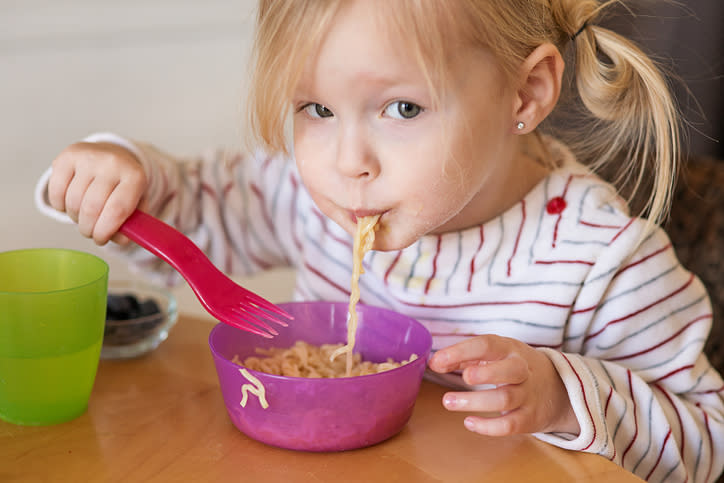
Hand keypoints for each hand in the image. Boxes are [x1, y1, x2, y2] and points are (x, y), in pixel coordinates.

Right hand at [48, 141, 146, 244]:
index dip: (105, 231)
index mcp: (135, 176)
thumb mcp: (136, 204)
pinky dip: (60, 206)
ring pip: (73, 202)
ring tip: (83, 217)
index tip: (101, 239)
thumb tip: (119, 239)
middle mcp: (112, 163)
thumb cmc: (123, 186)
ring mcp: (89, 157)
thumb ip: (131, 225)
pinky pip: (56, 192)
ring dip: (75, 218)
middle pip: (92, 208)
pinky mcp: (67, 156)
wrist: (112, 155)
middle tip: (91, 232)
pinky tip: (70, 203)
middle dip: (88, 228)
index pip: (117, 210)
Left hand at [428, 334, 578, 435]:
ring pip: (505, 399)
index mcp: (510, 349)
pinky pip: (509, 425)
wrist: (558, 388)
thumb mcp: (495, 355)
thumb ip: (464, 357)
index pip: (487, 345)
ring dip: (475, 401)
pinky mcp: (529, 418)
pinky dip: (488, 427)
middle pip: (509, 370)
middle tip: (464, 377)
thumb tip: (435, 363)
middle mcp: (522, 370)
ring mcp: (528, 395)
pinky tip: (469, 422)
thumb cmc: (514, 367)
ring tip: (448, 402)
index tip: (437, 361)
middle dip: (485, 373)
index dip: (461, 351)